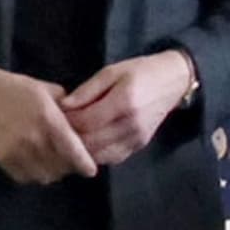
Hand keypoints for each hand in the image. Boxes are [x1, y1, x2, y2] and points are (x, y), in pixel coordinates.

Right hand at [0, 57, 93, 185]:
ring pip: (44, 175)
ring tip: (55, 163)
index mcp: (48, 118)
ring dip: (53, 172)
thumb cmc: (17, 89)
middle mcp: (32, 137)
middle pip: (60, 166)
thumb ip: (69, 108)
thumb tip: (88, 124)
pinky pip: (25, 177)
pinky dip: (34, 174)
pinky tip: (37, 163)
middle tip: (73, 162)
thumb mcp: (48, 90)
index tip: (91, 170)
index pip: (72, 149)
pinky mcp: (1, 158)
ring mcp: (15, 150)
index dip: (84, 163)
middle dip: (70, 167)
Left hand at [62, 49, 198, 168]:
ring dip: (81, 150)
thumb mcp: (111, 71)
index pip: (85, 122)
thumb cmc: (140, 72)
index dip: (66, 122)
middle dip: (70, 138)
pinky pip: (111, 158)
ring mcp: (136, 138)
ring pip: (99, 155)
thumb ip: (87, 90)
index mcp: (123, 102)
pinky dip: (96, 154)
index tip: (55, 116)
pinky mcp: (139, 145)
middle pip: (90, 142)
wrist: (173, 81)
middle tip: (58, 130)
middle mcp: (131, 124)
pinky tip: (88, 144)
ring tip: (70, 138)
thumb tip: (63, 106)